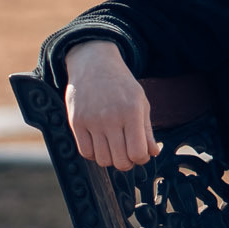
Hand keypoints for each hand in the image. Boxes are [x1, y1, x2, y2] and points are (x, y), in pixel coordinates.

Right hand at [64, 39, 159, 170]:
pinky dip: (94, 154)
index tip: (141, 154)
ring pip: (102, 160)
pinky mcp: (76, 122)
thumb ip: (147, 130)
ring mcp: (91, 121)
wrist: (93, 64)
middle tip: (127, 154)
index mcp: (131, 112)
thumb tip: (152, 153)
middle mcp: (111, 118)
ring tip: (114, 147)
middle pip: (120, 161)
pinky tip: (100, 144)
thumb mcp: (141, 102)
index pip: (137, 152)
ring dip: (110, 159)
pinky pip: (85, 152)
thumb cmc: (121, 85)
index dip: (141, 159)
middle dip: (127, 163)